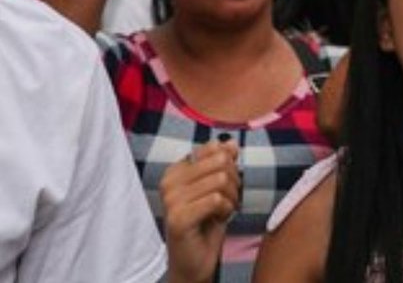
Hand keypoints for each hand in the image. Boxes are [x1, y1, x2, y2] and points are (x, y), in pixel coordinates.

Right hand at [161, 140, 240, 282]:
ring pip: (221, 180)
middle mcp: (169, 181)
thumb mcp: (218, 187)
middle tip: (227, 201)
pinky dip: (226, 210)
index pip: (214, 149)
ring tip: (222, 211)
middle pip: (220, 162)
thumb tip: (230, 142)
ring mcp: (171, 200)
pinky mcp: (178, 217)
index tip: (222, 187)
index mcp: (176, 170)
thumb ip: (222, 163)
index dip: (229, 167)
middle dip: (233, 182)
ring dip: (231, 198)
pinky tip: (217, 220)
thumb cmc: (206, 222)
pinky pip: (216, 199)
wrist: (195, 261)